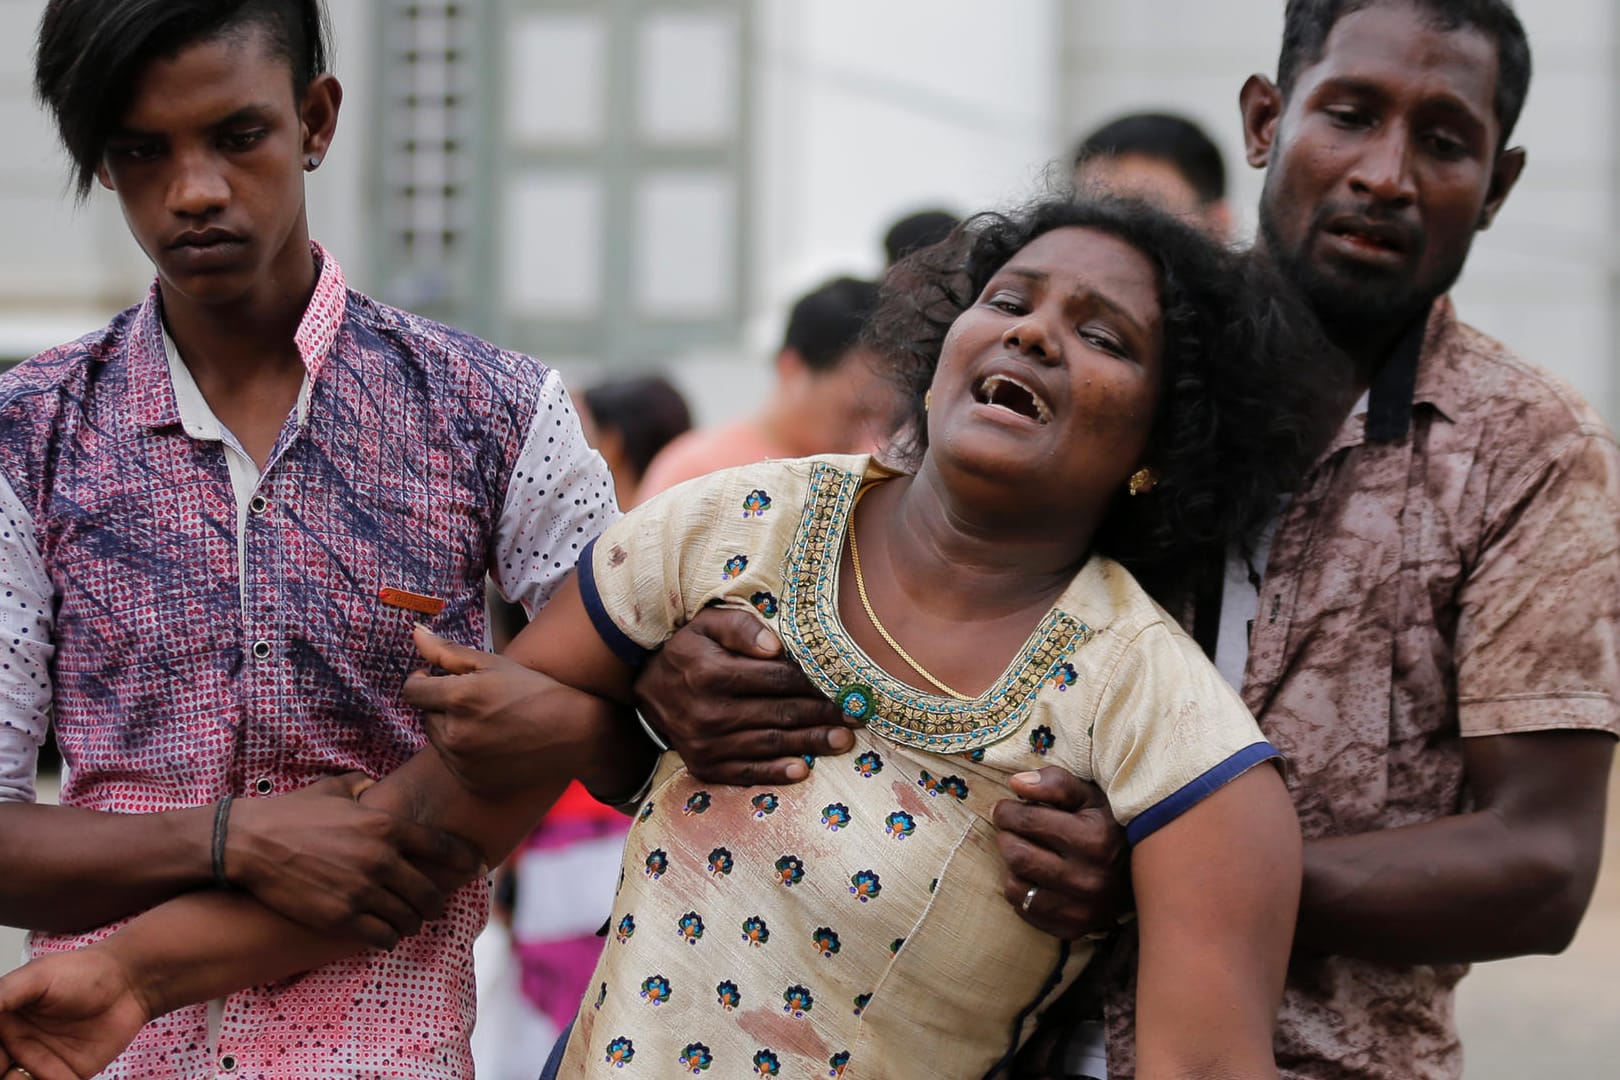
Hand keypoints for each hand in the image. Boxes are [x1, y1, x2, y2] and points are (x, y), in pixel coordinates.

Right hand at [0, 948, 153, 1079]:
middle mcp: (15, 1045)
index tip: (1, 1053)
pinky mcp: (65, 1077)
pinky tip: (48, 1078)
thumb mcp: (37, 976)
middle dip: (0, 1072)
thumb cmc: (84, 971)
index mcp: (2, 1021)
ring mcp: (39, 1063)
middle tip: (11, 1067)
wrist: (131, 982)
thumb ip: (3, 995)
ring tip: (23, 1074)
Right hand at [228, 773, 481, 950]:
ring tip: (408, 922)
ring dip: (412, 922)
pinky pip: (381, 936)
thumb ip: (363, 787)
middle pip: (430, 892)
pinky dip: (387, 937)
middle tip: (435, 906)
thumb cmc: (291, 812)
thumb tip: (374, 786)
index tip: (478, 867)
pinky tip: (384, 934)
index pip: (444, 847)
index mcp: (386, 826)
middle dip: (436, 902)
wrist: (249, 843)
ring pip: (408, 918)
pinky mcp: (340, 916)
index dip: (467, 860)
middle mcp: (381, 859)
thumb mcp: (334, 789)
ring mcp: (362, 890)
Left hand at [405, 626, 618, 798]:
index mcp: (459, 699)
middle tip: (478, 701)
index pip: (411, 690)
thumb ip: (448, 651)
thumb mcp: (494, 664)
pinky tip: (495, 743)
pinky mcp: (472, 782)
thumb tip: (414, 633)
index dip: (422, 681)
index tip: (438, 678)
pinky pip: (453, 763)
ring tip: (489, 722)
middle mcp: (455, 735)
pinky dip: (465, 753)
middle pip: (425, 716)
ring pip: (437, 740)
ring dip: (452, 729)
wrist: (575, 735)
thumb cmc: (536, 691)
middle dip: (442, 706)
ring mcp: (463, 763)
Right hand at [633, 607, 854, 785]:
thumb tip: (777, 646)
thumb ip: (741, 628)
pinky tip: (803, 770)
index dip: (814, 683)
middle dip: (823, 715)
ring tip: (844, 741)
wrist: (644, 690)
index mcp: (710, 673)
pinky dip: (775, 773)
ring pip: (769, 744)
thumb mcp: (707, 624)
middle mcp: (707, 712)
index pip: (776, 679)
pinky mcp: (703, 766)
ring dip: (810, 743)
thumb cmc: (688, 650)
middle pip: (779, 713)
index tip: (846, 686)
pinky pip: (745, 772)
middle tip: (858, 716)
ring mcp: (704, 743)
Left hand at [992, 767, 1131, 938]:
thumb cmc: (1107, 826)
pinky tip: (1037, 877)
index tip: (1006, 808)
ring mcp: (1081, 909)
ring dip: (1012, 866)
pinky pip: (1024, 910)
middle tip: (1012, 829)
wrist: (1143, 874)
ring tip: (1025, 852)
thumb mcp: (1089, 796)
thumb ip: (1055, 783)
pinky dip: (1022, 891)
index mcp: (1095, 840)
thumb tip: (1015, 783)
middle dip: (1006, 836)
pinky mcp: (1072, 929)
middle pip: (1016, 854)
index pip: (1027, 821)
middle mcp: (1088, 879)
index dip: (1007, 811)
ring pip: (1015, 887)